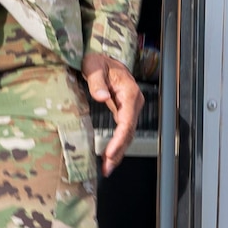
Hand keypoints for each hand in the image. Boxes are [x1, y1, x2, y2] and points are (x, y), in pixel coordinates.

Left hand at [83, 50, 144, 176]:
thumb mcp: (94, 65)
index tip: (110, 153)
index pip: (127, 121)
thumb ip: (96, 80)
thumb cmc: (98, 60)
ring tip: (107, 168)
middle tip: (107, 168)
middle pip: (129, 132)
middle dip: (119, 151)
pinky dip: (117, 144)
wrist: (103, 59)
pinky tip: (109, 156)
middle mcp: (134, 103)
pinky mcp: (124, 112)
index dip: (120, 139)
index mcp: (129, 93)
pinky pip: (123, 131)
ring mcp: (131, 108)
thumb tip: (100, 96)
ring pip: (128, 134)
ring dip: (118, 152)